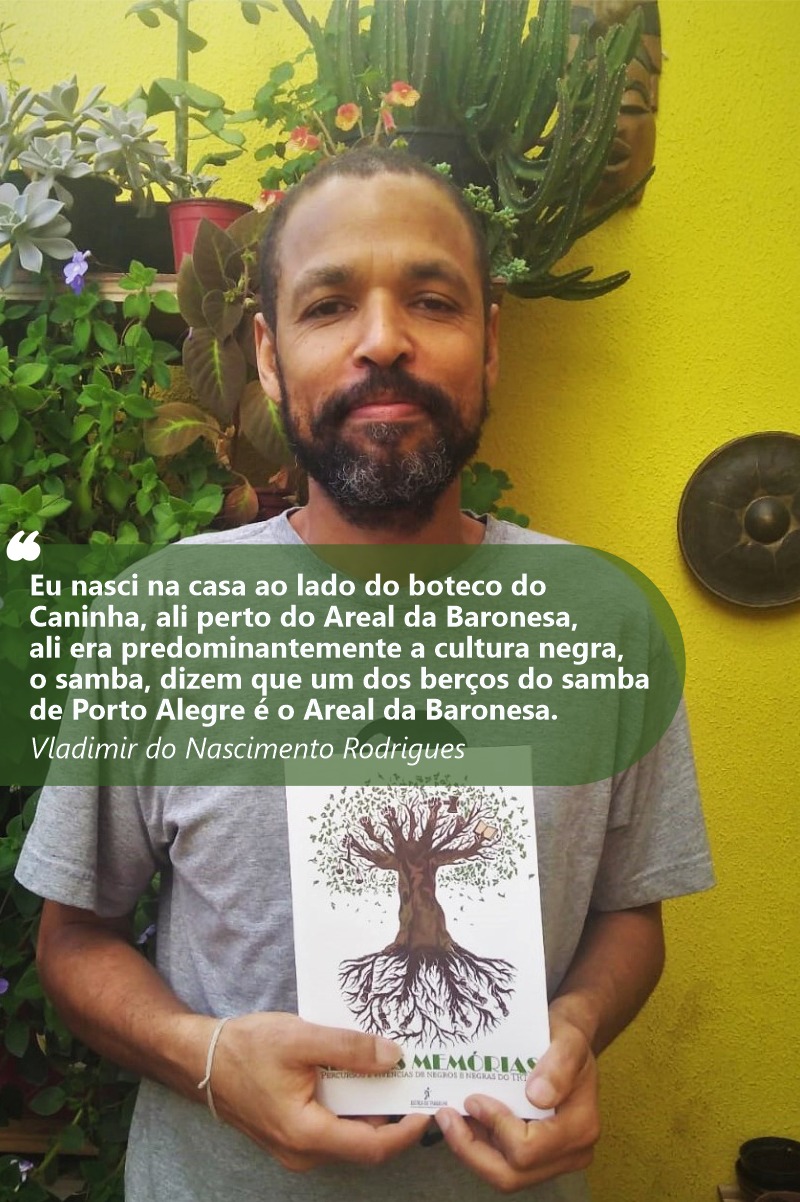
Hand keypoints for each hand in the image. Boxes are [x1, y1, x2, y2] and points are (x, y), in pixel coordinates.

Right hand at [209, 1012, 428, 1171]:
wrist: (201, 1059)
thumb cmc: (246, 1048)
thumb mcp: (300, 1038)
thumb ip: (349, 1048)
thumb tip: (394, 1057)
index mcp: (307, 1135)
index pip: (372, 1147)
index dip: (406, 1131)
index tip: (429, 1106)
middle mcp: (303, 1152)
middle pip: (364, 1143)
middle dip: (394, 1116)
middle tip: (418, 1083)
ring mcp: (296, 1147)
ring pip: (349, 1134)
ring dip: (374, 1109)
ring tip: (394, 1074)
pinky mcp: (292, 1134)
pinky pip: (333, 1127)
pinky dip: (352, 1106)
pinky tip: (360, 1076)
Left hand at [434, 1008, 599, 1192]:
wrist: (567, 1047)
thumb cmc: (566, 1040)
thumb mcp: (567, 1041)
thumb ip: (558, 1065)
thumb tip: (537, 1096)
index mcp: (579, 1128)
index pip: (528, 1148)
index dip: (495, 1126)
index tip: (473, 1099)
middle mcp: (570, 1153)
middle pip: (511, 1175)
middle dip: (471, 1149)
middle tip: (446, 1116)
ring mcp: (553, 1160)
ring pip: (503, 1175)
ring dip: (470, 1149)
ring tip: (449, 1118)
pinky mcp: (537, 1158)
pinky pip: (502, 1164)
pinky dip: (478, 1146)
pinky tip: (463, 1120)